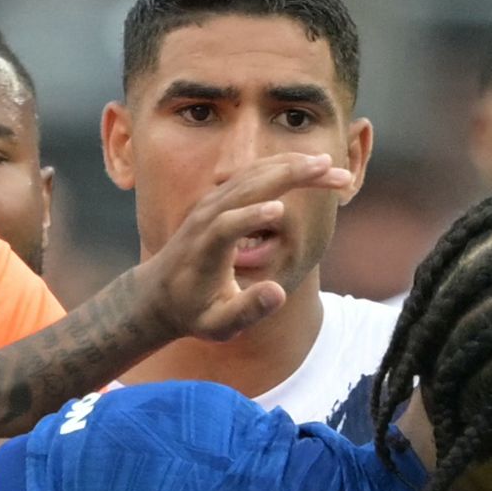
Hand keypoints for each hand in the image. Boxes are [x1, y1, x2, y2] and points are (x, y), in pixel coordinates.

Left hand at [130, 152, 355, 341]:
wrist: (158, 294)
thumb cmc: (192, 314)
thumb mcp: (216, 326)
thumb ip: (246, 311)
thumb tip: (279, 293)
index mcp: (205, 249)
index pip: (225, 227)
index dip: (249, 218)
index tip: (279, 212)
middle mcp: (207, 218)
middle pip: (247, 187)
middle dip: (290, 178)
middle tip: (333, 174)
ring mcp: (213, 202)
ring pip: (255, 174)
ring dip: (294, 166)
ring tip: (332, 168)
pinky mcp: (221, 197)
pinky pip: (254, 173)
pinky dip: (283, 166)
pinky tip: (311, 165)